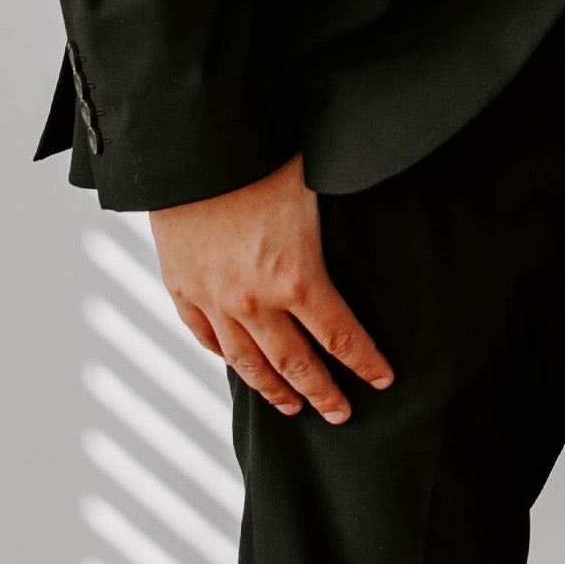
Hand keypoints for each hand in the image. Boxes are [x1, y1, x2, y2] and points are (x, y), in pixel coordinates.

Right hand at [150, 156, 393, 423]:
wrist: (194, 148)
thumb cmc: (265, 157)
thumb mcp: (319, 189)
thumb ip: (338, 226)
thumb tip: (375, 223)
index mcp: (298, 278)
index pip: (341, 337)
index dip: (365, 363)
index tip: (383, 380)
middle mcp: (254, 302)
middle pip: (295, 363)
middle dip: (322, 393)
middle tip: (341, 415)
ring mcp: (213, 298)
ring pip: (246, 361)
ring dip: (272, 388)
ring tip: (291, 406)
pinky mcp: (181, 286)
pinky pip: (204, 335)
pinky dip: (222, 354)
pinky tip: (237, 364)